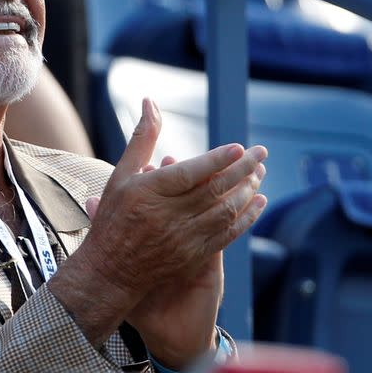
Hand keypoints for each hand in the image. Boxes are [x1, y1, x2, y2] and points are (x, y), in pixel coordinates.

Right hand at [50, 98, 266, 348]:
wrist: (111, 270)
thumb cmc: (114, 216)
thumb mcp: (121, 174)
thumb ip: (142, 138)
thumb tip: (150, 102)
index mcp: (148, 192)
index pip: (190, 173)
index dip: (216, 160)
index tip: (239, 147)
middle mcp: (167, 215)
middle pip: (213, 189)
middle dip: (242, 169)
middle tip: (261, 152)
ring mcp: (182, 238)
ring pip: (224, 211)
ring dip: (247, 191)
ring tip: (259, 173)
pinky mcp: (193, 256)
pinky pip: (227, 235)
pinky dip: (246, 218)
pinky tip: (258, 202)